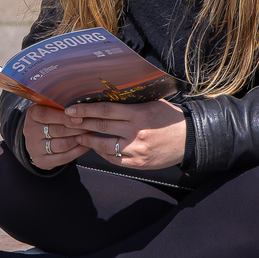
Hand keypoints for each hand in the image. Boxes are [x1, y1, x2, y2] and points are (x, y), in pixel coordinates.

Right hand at [21, 104, 94, 169]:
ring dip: (79, 139)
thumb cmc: (49, 120)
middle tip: (91, 126)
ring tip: (89, 135)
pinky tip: (86, 145)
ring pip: (62, 145)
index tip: (80, 117)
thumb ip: (61, 107)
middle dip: (77, 128)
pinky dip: (78, 151)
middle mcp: (30, 131)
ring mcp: (34, 148)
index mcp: (32, 115)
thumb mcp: (50, 109)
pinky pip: (63, 157)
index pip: (46, 115)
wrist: (38, 140)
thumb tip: (81, 106)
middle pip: (57, 131)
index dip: (64, 117)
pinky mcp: (41, 161)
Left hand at [63, 100, 186, 170]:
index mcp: (138, 113)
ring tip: (78, 136)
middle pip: (101, 125)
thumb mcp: (153, 103)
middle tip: (68, 121)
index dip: (85, 109)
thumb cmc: (170, 118)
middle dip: (81, 123)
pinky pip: (114, 159)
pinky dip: (103, 154)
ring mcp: (136, 149)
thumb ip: (132, 102)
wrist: (189, 139)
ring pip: (104, 145)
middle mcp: (136, 131)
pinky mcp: (138, 163)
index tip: (71, 109)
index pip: (105, 109)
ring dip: (88, 140)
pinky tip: (97, 148)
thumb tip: (109, 94)